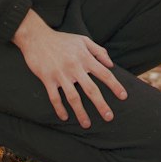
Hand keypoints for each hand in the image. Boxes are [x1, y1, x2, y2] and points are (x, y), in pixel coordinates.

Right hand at [13, 9, 128, 127]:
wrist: (36, 37)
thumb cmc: (62, 39)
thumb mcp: (83, 40)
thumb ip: (99, 51)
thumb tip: (111, 65)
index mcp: (85, 58)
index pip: (104, 74)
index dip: (115, 86)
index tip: (123, 96)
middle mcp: (74, 67)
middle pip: (91, 89)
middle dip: (101, 104)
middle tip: (109, 117)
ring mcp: (60, 74)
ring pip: (73, 97)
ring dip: (81, 112)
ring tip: (87, 124)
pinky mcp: (47, 79)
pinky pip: (54, 98)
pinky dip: (60, 109)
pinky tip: (65, 117)